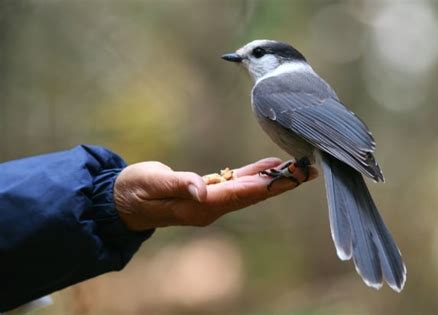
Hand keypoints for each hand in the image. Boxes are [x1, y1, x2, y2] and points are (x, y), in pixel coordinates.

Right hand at [114, 158, 317, 230]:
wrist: (123, 200)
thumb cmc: (134, 190)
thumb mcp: (152, 184)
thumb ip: (177, 184)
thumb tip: (202, 189)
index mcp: (200, 206)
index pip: (240, 194)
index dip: (268, 185)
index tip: (292, 176)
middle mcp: (211, 206)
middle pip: (253, 194)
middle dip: (281, 184)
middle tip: (309, 172)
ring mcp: (211, 201)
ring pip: (249, 189)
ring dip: (273, 180)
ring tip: (298, 168)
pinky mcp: (207, 192)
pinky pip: (237, 183)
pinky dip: (255, 175)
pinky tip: (270, 167)